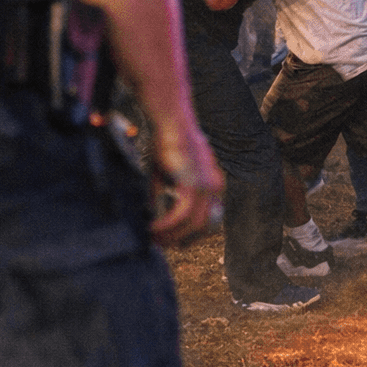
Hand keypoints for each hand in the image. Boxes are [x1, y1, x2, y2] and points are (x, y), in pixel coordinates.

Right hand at [148, 125, 224, 246]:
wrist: (170, 121)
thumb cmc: (165, 144)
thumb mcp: (167, 175)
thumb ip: (164, 196)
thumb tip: (152, 216)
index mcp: (213, 184)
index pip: (209, 219)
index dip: (191, 235)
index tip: (173, 242)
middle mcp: (215, 187)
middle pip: (203, 227)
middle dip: (180, 239)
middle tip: (159, 244)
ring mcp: (206, 186)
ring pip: (191, 224)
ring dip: (170, 235)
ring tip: (152, 238)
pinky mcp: (193, 183)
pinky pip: (181, 214)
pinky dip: (166, 225)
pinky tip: (152, 228)